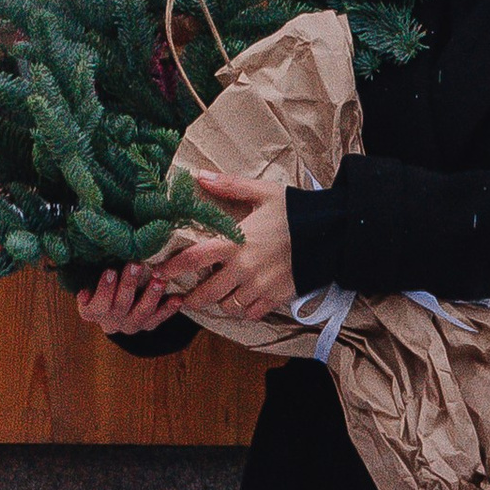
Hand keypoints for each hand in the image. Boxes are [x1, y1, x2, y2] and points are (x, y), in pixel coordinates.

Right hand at [75, 261, 187, 337]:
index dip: (104, 289)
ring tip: (158, 282)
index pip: (97, 305)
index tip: (110, 270)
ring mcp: (130, 326)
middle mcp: (110, 323)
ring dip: (150, 297)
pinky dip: (168, 309)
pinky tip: (177, 298)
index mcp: (92, 312)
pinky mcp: (147, 325)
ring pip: (141, 314)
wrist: (114, 295)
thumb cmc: (101, 278)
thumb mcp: (90, 277)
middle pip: (120, 306)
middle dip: (129, 284)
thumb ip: (90, 273)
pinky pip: (158, 318)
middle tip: (136, 265)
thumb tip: (91, 264)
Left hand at [160, 170, 296, 322]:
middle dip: (192, 297)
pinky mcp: (275, 298)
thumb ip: (229, 186)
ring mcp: (260, 287)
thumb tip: (199, 176)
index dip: (172, 268)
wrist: (330, 233)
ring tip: (217, 294)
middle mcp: (244, 269)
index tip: (159, 272)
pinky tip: (242, 298)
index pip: (194, 259)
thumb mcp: (262, 192)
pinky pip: (250, 313)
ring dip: (218, 302)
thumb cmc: (294, 210)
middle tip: (186, 295)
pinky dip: (242, 310)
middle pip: (206, 293)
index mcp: (236, 242)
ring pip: (227, 307)